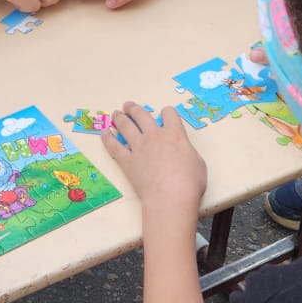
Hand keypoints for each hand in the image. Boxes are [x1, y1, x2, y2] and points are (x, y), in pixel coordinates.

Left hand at [102, 103, 206, 219]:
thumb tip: (182, 152)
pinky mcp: (127, 161)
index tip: (165, 114)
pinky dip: (108, 138)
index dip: (167, 113)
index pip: (169, 114)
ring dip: (120, 118)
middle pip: (142, 115)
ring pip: (126, 127)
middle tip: (128, 106)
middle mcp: (154, 136)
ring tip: (116, 114)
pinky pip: (114, 146)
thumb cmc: (189, 182)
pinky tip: (104, 133)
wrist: (170, 197)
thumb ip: (187, 152)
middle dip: (134, 109)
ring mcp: (139, 147)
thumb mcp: (197, 163)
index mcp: (174, 134)